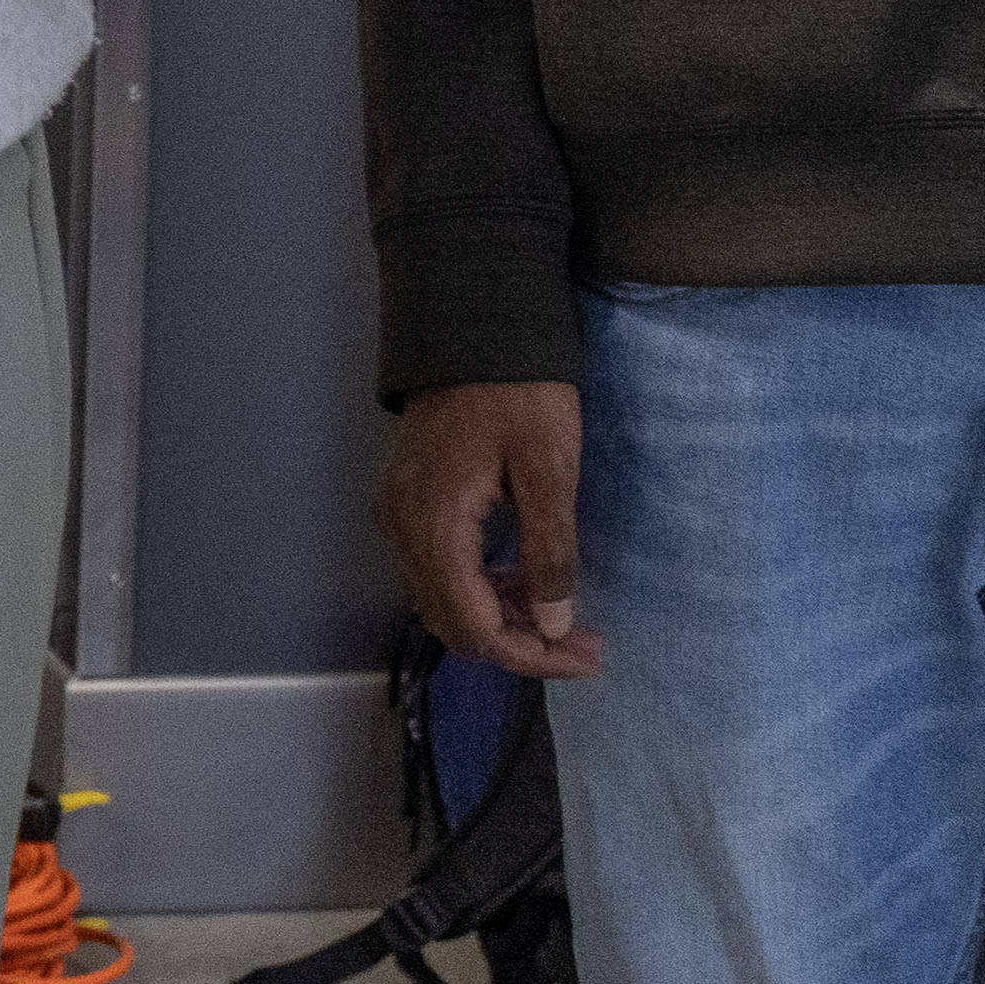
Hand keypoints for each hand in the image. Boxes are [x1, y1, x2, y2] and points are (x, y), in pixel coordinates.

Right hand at [382, 380, 599, 682]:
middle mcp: (402, 530)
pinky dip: (482, 587)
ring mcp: (398, 514)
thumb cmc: (519, 393)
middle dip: (519, 643)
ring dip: (501, 617)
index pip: (474, 625)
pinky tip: (525, 576)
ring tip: (563, 612)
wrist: (474, 327)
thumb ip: (550, 552)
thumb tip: (552, 623)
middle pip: (453, 622)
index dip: (531, 654)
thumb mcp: (549, 470)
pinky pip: (438, 569)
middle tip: (582, 640)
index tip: (587, 656)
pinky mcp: (406, 501)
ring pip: (443, 599)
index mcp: (434, 526)